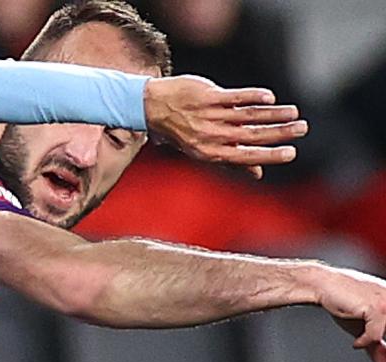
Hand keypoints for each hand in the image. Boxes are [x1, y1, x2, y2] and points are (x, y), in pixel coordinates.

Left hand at [144, 75, 306, 179]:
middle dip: (279, 133)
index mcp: (209, 153)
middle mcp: (210, 136)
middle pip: (251, 135)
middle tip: (302, 129)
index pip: (245, 156)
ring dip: (273, 114)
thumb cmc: (178, 130)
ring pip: (247, 116)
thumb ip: (230, 161)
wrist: (150, 106)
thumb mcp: (200, 150)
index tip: (291, 153)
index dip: (269, 155)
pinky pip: (234, 97)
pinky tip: (270, 98)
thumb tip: (258, 173)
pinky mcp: (207, 97)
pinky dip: (253, 97)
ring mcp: (209, 116)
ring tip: (294, 112)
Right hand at [314, 266, 385, 361]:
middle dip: (384, 348)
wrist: (322, 285)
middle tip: (379, 357)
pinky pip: (375, 334)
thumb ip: (377, 344)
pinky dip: (364, 342)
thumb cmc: (341, 300)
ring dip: (376, 344)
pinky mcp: (375, 308)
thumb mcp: (363, 327)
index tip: (383, 358)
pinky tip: (356, 342)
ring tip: (363, 344)